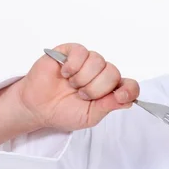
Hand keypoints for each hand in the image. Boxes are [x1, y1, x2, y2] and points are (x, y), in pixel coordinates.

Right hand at [16, 43, 139, 130]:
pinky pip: (81, 52)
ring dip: (83, 78)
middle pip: (113, 73)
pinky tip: (65, 73)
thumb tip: (128, 99)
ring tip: (72, 85)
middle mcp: (101, 74)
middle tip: (81, 95)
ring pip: (98, 61)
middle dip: (96, 88)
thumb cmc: (64, 112)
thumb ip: (108, 106)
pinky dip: (73, 65)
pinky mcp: (71, 52)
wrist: (38, 108)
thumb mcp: (90, 117)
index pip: (130, 85)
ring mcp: (87, 62)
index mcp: (109, 90)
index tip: (121, 96)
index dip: (129, 90)